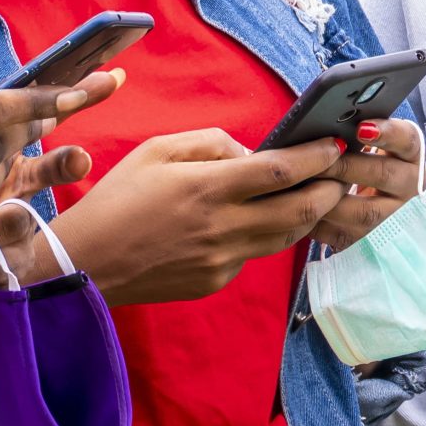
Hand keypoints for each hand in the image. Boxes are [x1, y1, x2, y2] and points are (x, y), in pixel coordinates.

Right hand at [0, 128, 347, 305]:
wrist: (84, 264)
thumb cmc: (116, 199)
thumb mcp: (156, 150)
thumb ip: (211, 143)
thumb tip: (252, 152)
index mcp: (207, 188)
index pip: (281, 171)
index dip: (317, 157)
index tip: (334, 144)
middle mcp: (222, 228)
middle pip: (299, 211)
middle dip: (328, 190)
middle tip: (341, 174)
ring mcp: (221, 261)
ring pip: (285, 237)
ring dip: (307, 215)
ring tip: (318, 194)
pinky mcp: (215, 282)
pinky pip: (252, 254)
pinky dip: (265, 234)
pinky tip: (261, 219)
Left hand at [312, 118, 425, 251]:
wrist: (384, 202)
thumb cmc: (366, 161)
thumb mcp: (373, 143)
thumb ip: (357, 132)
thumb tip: (324, 121)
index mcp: (410, 154)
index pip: (406, 139)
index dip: (386, 133)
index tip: (361, 128)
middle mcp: (410, 185)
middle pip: (383, 174)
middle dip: (345, 167)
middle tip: (316, 161)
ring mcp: (396, 217)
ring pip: (365, 213)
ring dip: (330, 200)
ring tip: (304, 187)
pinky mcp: (374, 241)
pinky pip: (347, 237)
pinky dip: (321, 225)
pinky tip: (300, 214)